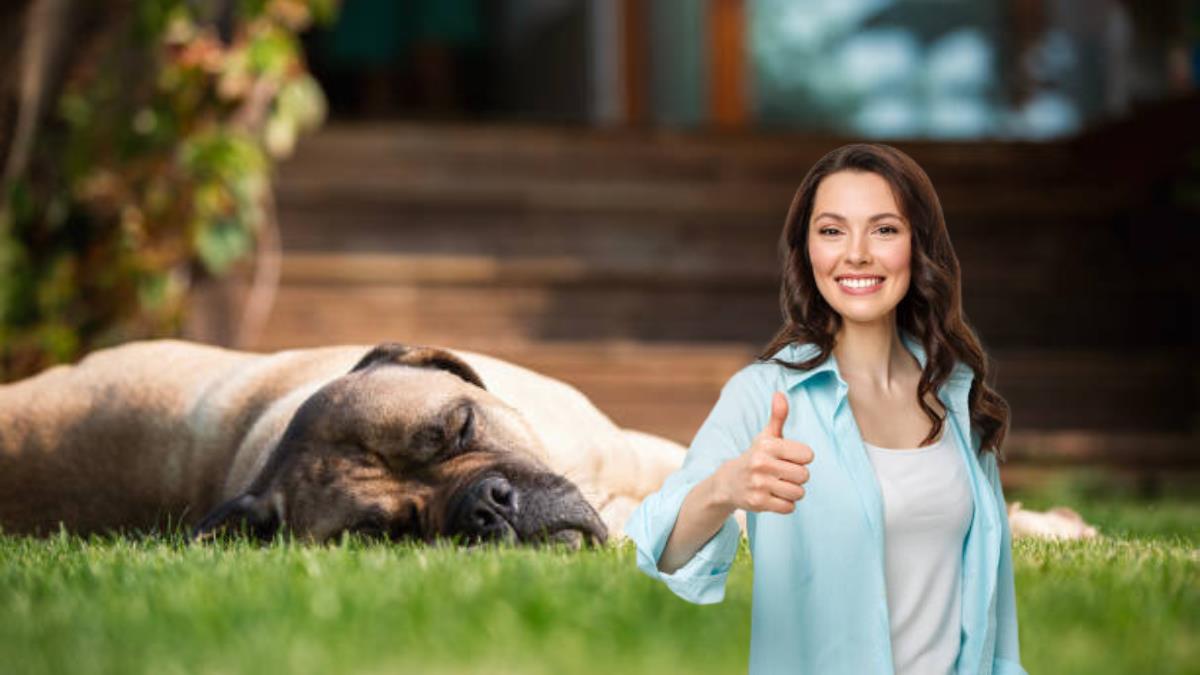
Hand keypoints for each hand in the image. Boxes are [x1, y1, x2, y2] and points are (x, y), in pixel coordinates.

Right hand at [713, 391, 813, 513]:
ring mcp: (759, 484)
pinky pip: (789, 507)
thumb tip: (780, 394)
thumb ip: (777, 417)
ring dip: (793, 492)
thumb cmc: (756, 457)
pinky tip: (774, 496)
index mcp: (767, 445)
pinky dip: (785, 504)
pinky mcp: (758, 502)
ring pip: (798, 493)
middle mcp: (761, 463)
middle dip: (798, 477)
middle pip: (804, 476)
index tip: (790, 458)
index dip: (802, 458)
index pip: (807, 455)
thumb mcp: (765, 436)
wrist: (728, 482)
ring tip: (780, 486)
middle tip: (784, 474)